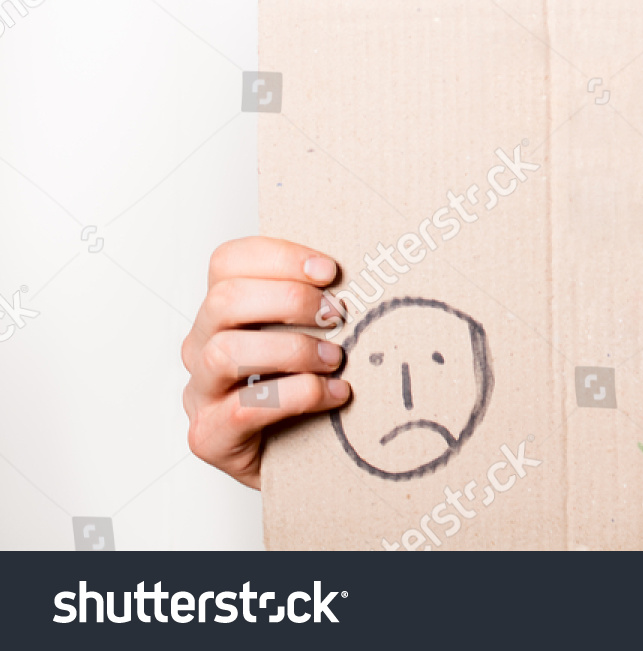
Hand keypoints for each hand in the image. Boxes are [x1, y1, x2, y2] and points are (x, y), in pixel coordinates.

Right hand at [181, 237, 351, 488]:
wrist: (300, 458)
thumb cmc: (305, 384)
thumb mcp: (310, 332)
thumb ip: (318, 301)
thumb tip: (369, 268)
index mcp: (222, 311)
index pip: (229, 262)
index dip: (280, 257)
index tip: (330, 271)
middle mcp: (201, 345)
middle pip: (224, 300)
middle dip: (289, 300)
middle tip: (336, 316)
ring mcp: (200, 392)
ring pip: (225, 352)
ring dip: (293, 350)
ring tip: (335, 359)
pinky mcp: (209, 436)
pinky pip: (244, 408)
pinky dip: (299, 396)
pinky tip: (334, 394)